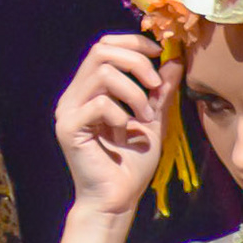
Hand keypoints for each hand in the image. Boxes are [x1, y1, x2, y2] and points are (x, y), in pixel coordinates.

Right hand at [55, 34, 179, 217]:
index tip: (159, 54)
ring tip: (146, 116)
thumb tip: (175, 60)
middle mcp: (74, 95)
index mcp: (89, 88)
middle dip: (136, 62)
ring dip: (133, 92)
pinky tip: (127, 132)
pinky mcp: (68, 128)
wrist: (117, 200)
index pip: (104, 46)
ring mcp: (68, 110)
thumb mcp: (153, 119)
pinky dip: (121, 114)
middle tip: (155, 86)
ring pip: (102, 73)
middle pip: (101, 50)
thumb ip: (160, 91)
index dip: (132, 43)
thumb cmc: (131, 163)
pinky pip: (99, 103)